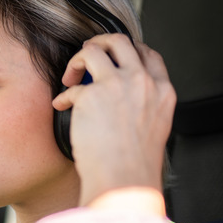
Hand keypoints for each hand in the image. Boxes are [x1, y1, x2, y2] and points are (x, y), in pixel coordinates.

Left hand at [52, 34, 175, 212]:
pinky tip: (61, 106)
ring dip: (76, 60)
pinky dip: (63, 96)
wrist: (124, 180)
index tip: (113, 57)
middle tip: (85, 56)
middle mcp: (142, 82)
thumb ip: (143, 104)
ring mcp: (117, 85)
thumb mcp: (154, 126)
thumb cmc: (134, 164)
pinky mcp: (91, 95)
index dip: (127, 51)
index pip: (148, 54)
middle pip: (120, 41)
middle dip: (98, 43)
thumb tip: (120, 95)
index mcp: (162, 91)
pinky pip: (72, 87)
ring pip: (92, 49)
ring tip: (69, 77)